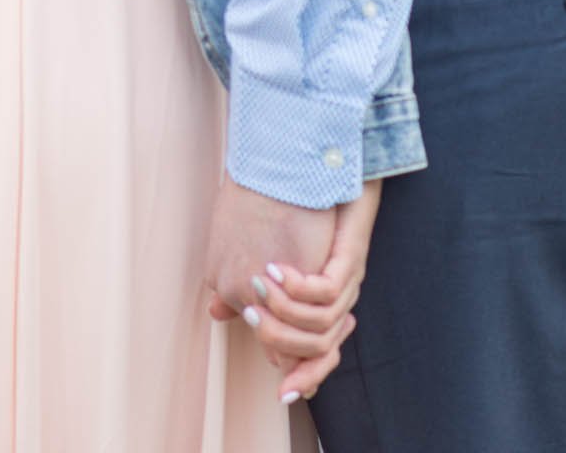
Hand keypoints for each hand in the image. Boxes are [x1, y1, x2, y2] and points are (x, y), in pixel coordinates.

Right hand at [207, 179, 381, 404]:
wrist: (320, 171)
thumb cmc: (292, 212)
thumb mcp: (263, 257)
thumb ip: (246, 288)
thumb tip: (216, 313)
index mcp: (320, 306)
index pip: (313, 357)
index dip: (300, 378)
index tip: (280, 393)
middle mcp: (339, 301)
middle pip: (319, 349)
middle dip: (286, 348)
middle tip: (253, 321)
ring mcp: (346, 282)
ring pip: (321, 325)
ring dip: (286, 313)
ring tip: (258, 286)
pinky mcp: (348, 259)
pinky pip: (326, 293)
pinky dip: (300, 289)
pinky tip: (276, 270)